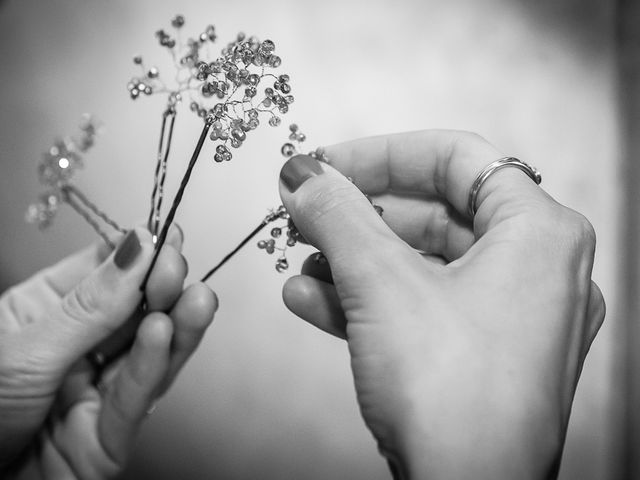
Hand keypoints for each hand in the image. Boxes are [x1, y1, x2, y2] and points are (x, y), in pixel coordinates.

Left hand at [0, 226, 216, 478]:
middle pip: (135, 313)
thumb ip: (88, 306)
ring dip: (178, 326)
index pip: (105, 273)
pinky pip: (134, 401)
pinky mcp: (109, 440)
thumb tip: (135, 247)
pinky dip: (150, 367)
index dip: (137, 255)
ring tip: (199, 300)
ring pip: (149, 356)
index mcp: (49, 316)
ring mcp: (97, 395)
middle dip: (162, 290)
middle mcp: (80, 352)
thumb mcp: (23, 350)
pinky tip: (163, 335)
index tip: (163, 238)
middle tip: (178, 269)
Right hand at [278, 131, 604, 479]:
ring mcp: (512, 319)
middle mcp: (537, 271)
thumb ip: (338, 216)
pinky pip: (420, 309)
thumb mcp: (381, 284)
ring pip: (421, 265)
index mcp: (540, 233)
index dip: (382, 154)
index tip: (328, 163)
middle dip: (359, 213)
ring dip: (354, 260)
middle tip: (308, 210)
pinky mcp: (482, 356)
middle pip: (434, 213)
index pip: (457, 157)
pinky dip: (368, 301)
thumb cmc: (455, 398)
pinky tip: (312, 300)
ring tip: (300, 257)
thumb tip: (304, 175)